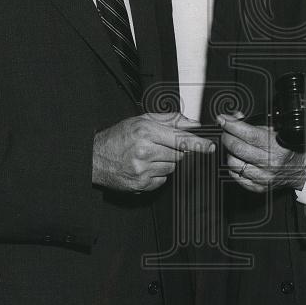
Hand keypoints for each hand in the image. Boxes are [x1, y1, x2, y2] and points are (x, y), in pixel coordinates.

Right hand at [93, 111, 213, 193]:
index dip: (198, 143)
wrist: (95, 158)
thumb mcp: (141, 120)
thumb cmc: (118, 137)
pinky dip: (157, 174)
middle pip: (178, 154)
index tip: (210, 146)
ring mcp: (143, 170)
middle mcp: (145, 151)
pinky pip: (162, 179)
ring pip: (172, 167)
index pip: (180, 139)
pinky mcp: (141, 184)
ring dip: (166, 162)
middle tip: (160, 146)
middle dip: (174, 150)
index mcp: (146, 132)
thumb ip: (170, 120)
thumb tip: (193, 124)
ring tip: (149, 156)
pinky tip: (144, 167)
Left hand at [219, 111, 305, 193]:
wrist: (299, 169)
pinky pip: (235, 175)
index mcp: (277, 147)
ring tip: (234, 146)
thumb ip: (255, 123)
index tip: (223, 119)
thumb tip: (235, 117)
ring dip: (228, 152)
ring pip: (232, 163)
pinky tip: (238, 159)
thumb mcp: (276, 130)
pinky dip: (232, 166)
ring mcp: (263, 177)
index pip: (248, 134)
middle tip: (226, 131)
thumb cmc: (287, 148)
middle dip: (226, 136)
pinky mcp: (257, 187)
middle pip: (237, 148)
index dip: (231, 125)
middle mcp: (270, 164)